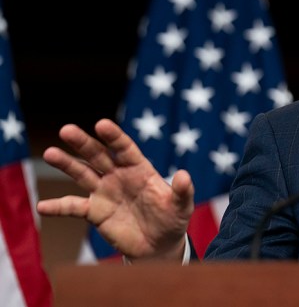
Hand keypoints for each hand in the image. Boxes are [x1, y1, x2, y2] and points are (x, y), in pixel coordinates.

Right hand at [36, 118, 193, 260]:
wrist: (159, 245)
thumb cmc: (173, 219)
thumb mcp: (182, 206)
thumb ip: (182, 191)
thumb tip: (185, 175)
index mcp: (139, 169)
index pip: (124, 148)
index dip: (113, 137)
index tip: (101, 124)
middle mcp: (118, 176)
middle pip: (98, 155)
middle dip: (83, 143)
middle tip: (67, 130)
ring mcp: (104, 192)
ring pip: (82, 174)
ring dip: (66, 164)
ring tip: (50, 153)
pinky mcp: (95, 212)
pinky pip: (73, 207)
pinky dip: (58, 207)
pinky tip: (43, 206)